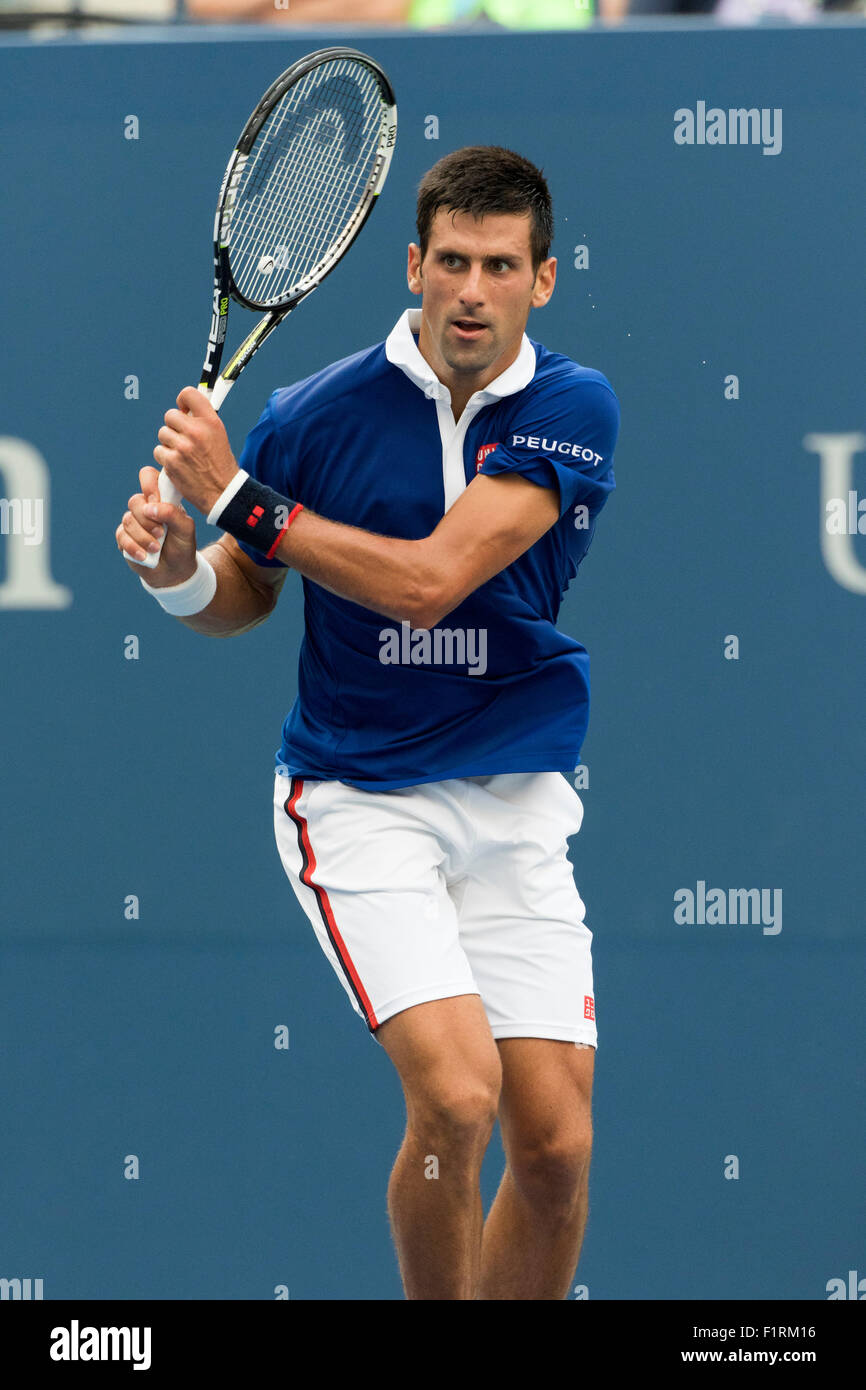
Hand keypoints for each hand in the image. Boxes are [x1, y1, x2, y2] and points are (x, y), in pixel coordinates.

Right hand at [117, 466, 196, 587]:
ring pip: (127, 520)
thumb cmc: (182, 546)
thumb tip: (150, 508)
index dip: (149, 485)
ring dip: (143, 536)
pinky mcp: (124, 537)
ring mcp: (133, 522)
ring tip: (156, 548)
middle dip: (147, 520)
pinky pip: (121, 536)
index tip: (156, 501)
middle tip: (161, 533)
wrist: (174, 572)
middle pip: (135, 501)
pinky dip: (133, 547)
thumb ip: (173, 514)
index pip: (148, 477)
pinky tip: (144, 556)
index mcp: (161, 499)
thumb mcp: (186, 530)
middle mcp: (145, 508)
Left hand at [154, 386, 239, 516]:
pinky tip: (178, 465)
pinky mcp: (171, 462)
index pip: (188, 394)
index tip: (184, 409)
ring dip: (169, 443)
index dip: (182, 401)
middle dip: (174, 426)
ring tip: (183, 454)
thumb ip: (202, 420)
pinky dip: (166, 458)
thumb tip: (184, 409)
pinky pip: (159, 451)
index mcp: (211, 422)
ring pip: (163, 434)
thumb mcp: (219, 436)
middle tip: (183, 438)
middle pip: (170, 415)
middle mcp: (196, 431)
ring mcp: (182, 447)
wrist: (223, 493)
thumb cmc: (221, 464)